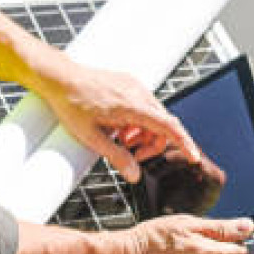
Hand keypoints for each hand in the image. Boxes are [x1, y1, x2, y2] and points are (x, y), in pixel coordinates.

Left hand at [37, 63, 201, 182]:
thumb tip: (135, 176)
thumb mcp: (92, 138)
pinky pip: (144, 105)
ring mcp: (134, 85)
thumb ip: (116, 157)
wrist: (60, 78)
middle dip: (152, 144)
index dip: (184, 142)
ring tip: (120, 139)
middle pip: (163, 124)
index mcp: (131, 106)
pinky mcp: (129, 82)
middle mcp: (138, 92)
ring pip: (154, 114)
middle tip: (132, 155)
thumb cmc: (72, 105)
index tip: (193, 157)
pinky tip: (118, 126)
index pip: (168, 126)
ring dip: (144, 132)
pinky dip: (138, 120)